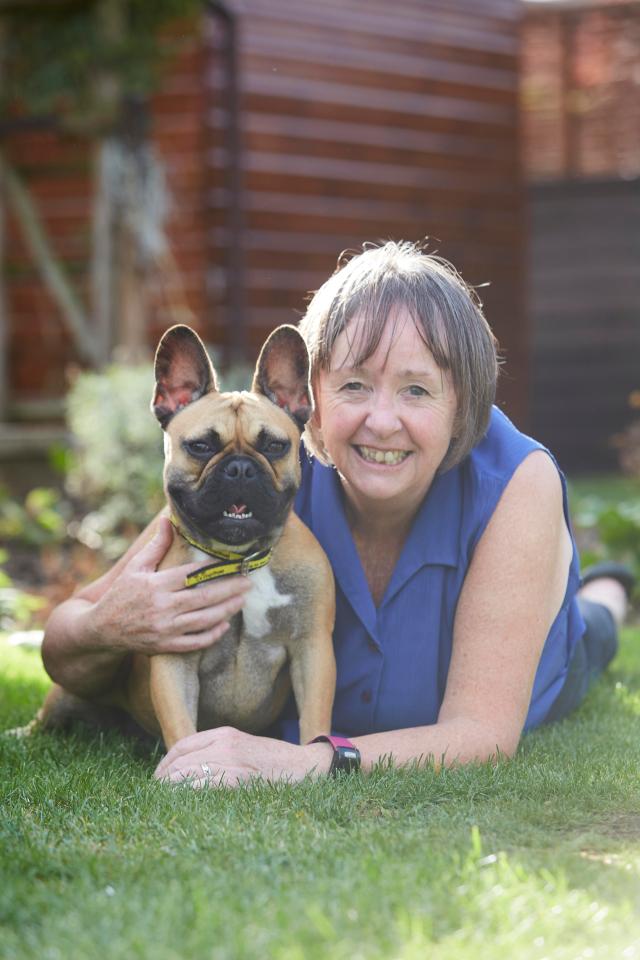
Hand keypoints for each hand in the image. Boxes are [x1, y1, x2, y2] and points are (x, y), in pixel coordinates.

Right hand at [86, 517, 251, 655]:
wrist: (100, 629)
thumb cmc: (120, 594)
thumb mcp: (135, 567)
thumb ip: (156, 546)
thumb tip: (168, 520)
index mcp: (155, 585)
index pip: (192, 575)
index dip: (215, 568)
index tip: (234, 563)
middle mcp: (162, 607)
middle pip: (204, 598)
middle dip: (229, 589)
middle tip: (248, 581)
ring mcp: (164, 629)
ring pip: (203, 620)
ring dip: (226, 610)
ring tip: (242, 600)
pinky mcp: (165, 646)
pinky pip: (194, 642)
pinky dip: (212, 634)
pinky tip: (224, 624)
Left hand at [154, 726, 332, 787]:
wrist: (307, 767)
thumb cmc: (276, 762)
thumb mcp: (244, 747)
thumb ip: (220, 751)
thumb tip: (191, 769)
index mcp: (225, 734)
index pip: (182, 745)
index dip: (165, 763)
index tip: (158, 778)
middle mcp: (225, 744)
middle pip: (180, 761)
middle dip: (163, 780)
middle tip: (155, 796)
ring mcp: (231, 762)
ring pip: (187, 775)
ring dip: (171, 790)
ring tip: (163, 804)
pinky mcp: (237, 780)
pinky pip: (201, 788)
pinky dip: (188, 796)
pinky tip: (182, 806)